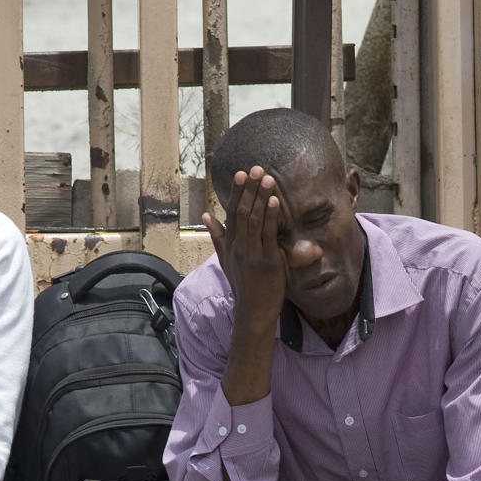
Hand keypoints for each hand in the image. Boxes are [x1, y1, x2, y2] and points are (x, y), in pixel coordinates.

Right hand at [204, 166, 287, 336]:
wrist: (252, 312)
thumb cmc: (243, 286)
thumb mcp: (226, 261)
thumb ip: (218, 237)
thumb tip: (207, 215)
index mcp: (230, 245)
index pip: (232, 213)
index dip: (236, 193)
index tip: (241, 174)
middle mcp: (239, 247)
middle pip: (243, 212)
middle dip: (250, 189)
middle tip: (256, 169)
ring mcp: (253, 254)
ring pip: (254, 220)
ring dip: (261, 197)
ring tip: (268, 178)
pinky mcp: (268, 262)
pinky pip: (269, 235)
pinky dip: (271, 217)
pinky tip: (274, 201)